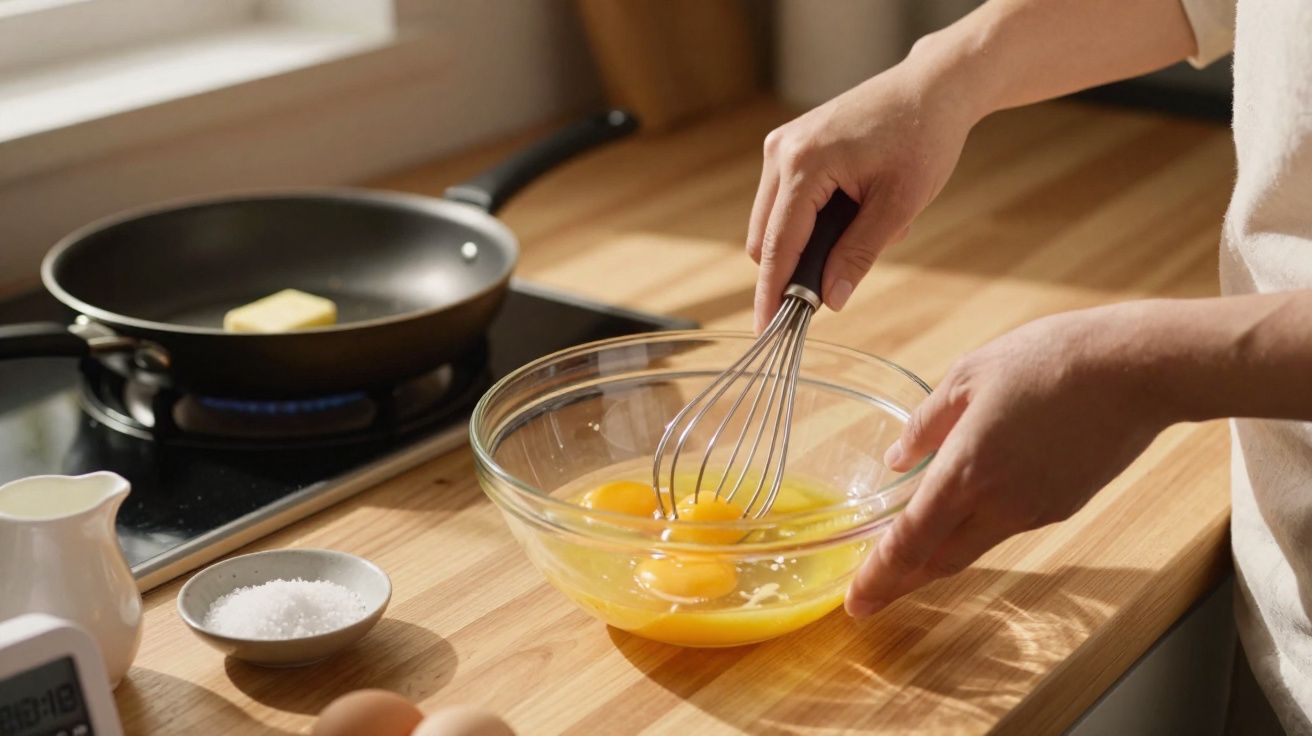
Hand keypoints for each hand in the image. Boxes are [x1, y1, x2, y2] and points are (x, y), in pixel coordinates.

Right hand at [747, 58, 979, 330]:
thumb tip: (829, 301)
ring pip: (770, 221)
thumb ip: (858, 254)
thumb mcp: (898, 206)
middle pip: (762, 238)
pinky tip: (853, 211)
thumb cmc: (923, 138)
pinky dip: (809, 221)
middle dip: (790, 270)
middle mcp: (781, 152)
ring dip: (804, 243)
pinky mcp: (789, 145)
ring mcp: (781, 145)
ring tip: (863, 230)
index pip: (777, 245)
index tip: (765, 329)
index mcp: (804, 163)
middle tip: (830, 292)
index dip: (771, 292)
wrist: (932, 87)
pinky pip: (784, 201)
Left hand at [845, 303, 1173, 616]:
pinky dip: (977, 527)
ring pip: (974, 546)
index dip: (879, 576)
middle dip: (900, 583)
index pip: (911, 541)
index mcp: (966, 471)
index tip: (856, 601)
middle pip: (940, 560)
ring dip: (938, 556)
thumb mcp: (968, 375)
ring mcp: (1035, 510)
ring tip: (908, 557)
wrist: (1135, 370)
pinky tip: (970, 508)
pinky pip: (1007, 525)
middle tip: (869, 597)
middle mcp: (999, 504)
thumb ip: (926, 423)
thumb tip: (897, 457)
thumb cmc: (1049, 359)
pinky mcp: (1062, 505)